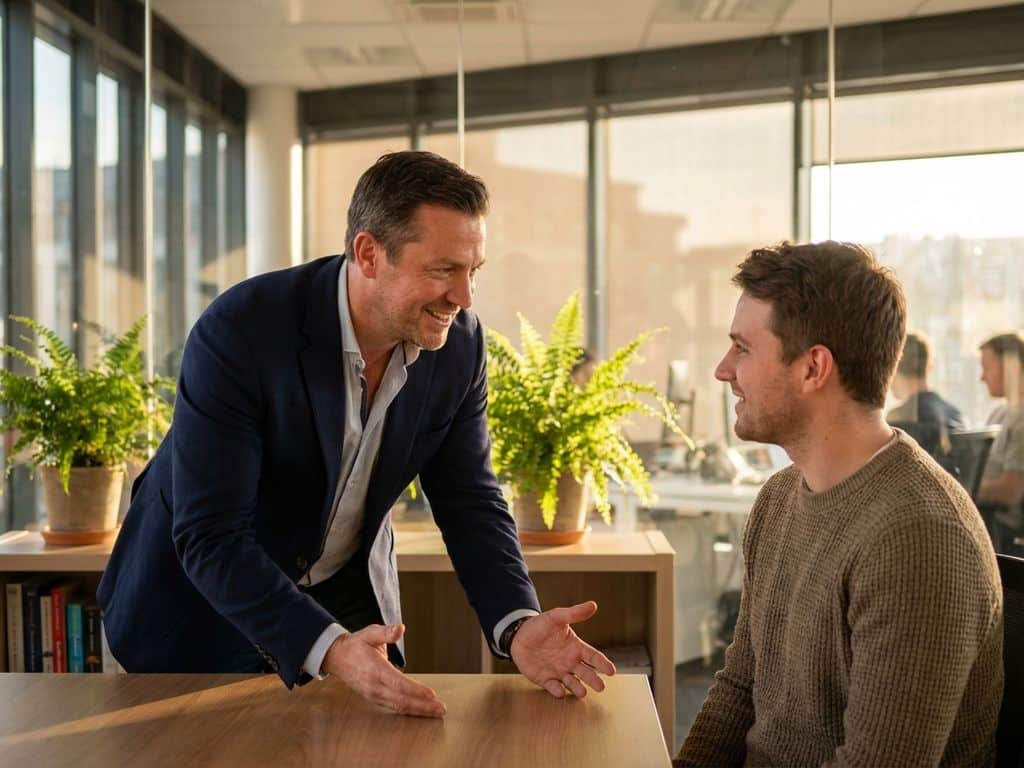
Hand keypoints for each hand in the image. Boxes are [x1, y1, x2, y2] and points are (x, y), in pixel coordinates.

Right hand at [321, 623, 446, 717]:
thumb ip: (385, 632)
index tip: (431, 694)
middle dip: (423, 706)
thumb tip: (400, 628)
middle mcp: (375, 686)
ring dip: (418, 711)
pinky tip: (420, 711)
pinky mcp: (375, 698)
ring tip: (435, 711)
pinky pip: (394, 707)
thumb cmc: (355, 645)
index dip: (415, 690)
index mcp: (375, 670)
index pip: (398, 683)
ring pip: (399, 706)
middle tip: (441, 708)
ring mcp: (374, 694)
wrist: (336, 658)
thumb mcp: (369, 633)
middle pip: (402, 700)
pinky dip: (408, 711)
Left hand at [510, 601, 615, 698]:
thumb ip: (574, 613)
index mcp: (575, 647)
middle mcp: (570, 662)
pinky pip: (553, 686)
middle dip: (593, 680)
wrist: (518, 635)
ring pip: (572, 682)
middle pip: (586, 673)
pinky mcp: (545, 679)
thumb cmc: (540, 626)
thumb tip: (593, 605)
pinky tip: (560, 691)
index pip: (593, 656)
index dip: (603, 663)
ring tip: (582, 692)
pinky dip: (557, 690)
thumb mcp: (556, 617)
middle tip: (601, 687)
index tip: (612, 671)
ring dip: (577, 688)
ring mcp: (558, 671)